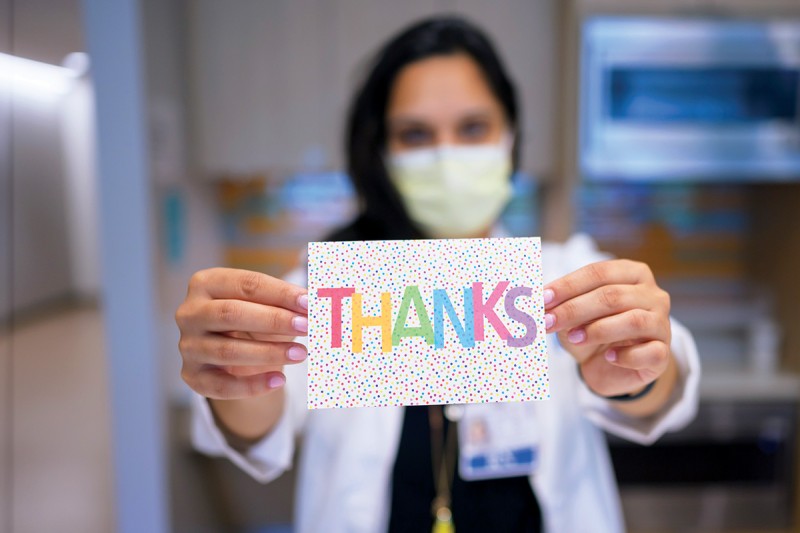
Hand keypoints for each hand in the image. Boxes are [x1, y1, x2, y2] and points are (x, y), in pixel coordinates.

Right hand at [175, 268, 308, 399]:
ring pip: (228, 351)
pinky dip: (253, 385)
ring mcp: (188, 346)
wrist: (233, 354)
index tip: (310, 303)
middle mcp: (189, 313)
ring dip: (269, 353)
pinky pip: (221, 385)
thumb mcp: (268, 305)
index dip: (280, 293)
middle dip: (274, 321)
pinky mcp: (192, 376)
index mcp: (206, 283)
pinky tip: (280, 380)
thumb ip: (289, 302)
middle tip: (307, 327)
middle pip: (231, 314)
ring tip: (301, 353)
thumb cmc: (254, 320)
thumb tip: (321, 303)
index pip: (246, 285)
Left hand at [543, 260, 671, 397]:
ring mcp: (662, 323)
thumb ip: (558, 303)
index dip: (567, 285)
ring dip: (598, 329)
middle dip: (574, 309)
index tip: (541, 299)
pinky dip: (626, 355)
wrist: (609, 366)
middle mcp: (653, 294)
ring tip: (574, 338)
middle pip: (613, 296)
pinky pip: (649, 352)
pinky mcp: (663, 354)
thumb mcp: (572, 314)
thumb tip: (535, 299)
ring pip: (634, 321)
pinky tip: (608, 357)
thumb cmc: (590, 329)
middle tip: (547, 322)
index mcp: (631, 273)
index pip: (598, 273)